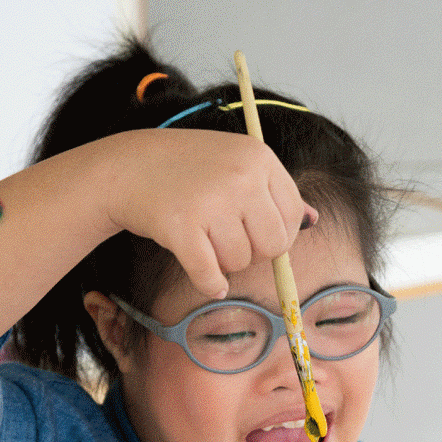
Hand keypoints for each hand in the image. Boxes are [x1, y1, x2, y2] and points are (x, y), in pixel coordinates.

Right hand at [101, 129, 317, 297]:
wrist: (128, 167)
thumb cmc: (186, 168)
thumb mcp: (236, 161)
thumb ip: (274, 190)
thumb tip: (313, 220)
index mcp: (259, 158)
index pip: (292, 219)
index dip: (275, 236)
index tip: (253, 233)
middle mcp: (241, 177)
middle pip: (272, 246)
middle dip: (253, 253)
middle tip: (226, 240)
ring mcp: (211, 201)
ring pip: (240, 262)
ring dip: (224, 263)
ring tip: (204, 240)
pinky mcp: (182, 227)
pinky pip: (211, 276)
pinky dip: (209, 284)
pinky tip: (205, 276)